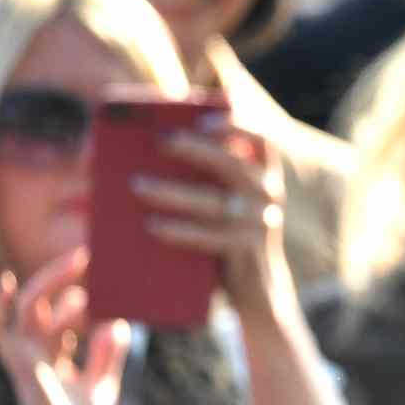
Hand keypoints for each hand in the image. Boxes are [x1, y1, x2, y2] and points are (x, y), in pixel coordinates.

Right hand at [0, 252, 130, 404]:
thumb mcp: (103, 387)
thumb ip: (107, 357)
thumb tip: (117, 324)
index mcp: (57, 360)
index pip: (62, 319)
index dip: (75, 296)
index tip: (99, 273)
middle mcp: (39, 354)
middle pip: (45, 305)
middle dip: (62, 278)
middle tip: (86, 256)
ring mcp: (27, 356)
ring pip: (31, 307)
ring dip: (51, 281)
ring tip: (78, 262)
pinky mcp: (21, 361)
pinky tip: (7, 281)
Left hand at [131, 120, 289, 318]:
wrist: (254, 288)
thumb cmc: (226, 233)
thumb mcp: (221, 200)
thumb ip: (203, 175)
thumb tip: (143, 153)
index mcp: (262, 173)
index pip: (262, 138)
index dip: (237, 123)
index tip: (204, 116)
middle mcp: (268, 194)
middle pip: (233, 164)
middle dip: (196, 149)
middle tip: (160, 141)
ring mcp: (261, 223)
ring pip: (216, 202)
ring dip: (174, 191)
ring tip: (136, 185)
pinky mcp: (248, 249)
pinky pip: (212, 237)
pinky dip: (181, 230)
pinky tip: (152, 226)